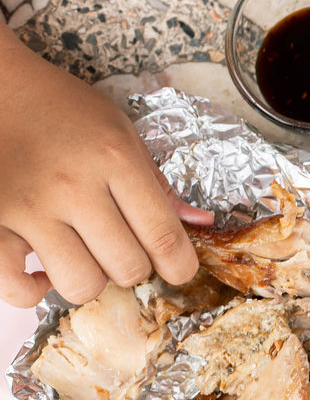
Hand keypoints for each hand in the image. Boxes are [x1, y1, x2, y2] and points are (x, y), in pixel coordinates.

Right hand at [0, 29, 211, 307]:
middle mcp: (73, 187)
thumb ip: (158, 183)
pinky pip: (16, 289)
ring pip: (81, 285)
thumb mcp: (120, 132)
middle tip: (121, 246)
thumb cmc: (60, 109)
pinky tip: (42, 269)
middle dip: (134, 266)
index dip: (180, 266)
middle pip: (128, 268)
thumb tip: (200, 224)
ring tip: (83, 253)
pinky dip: (33, 290)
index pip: (163, 236)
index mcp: (114, 160)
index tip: (178, 269)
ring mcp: (29, 208)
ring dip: (90, 278)